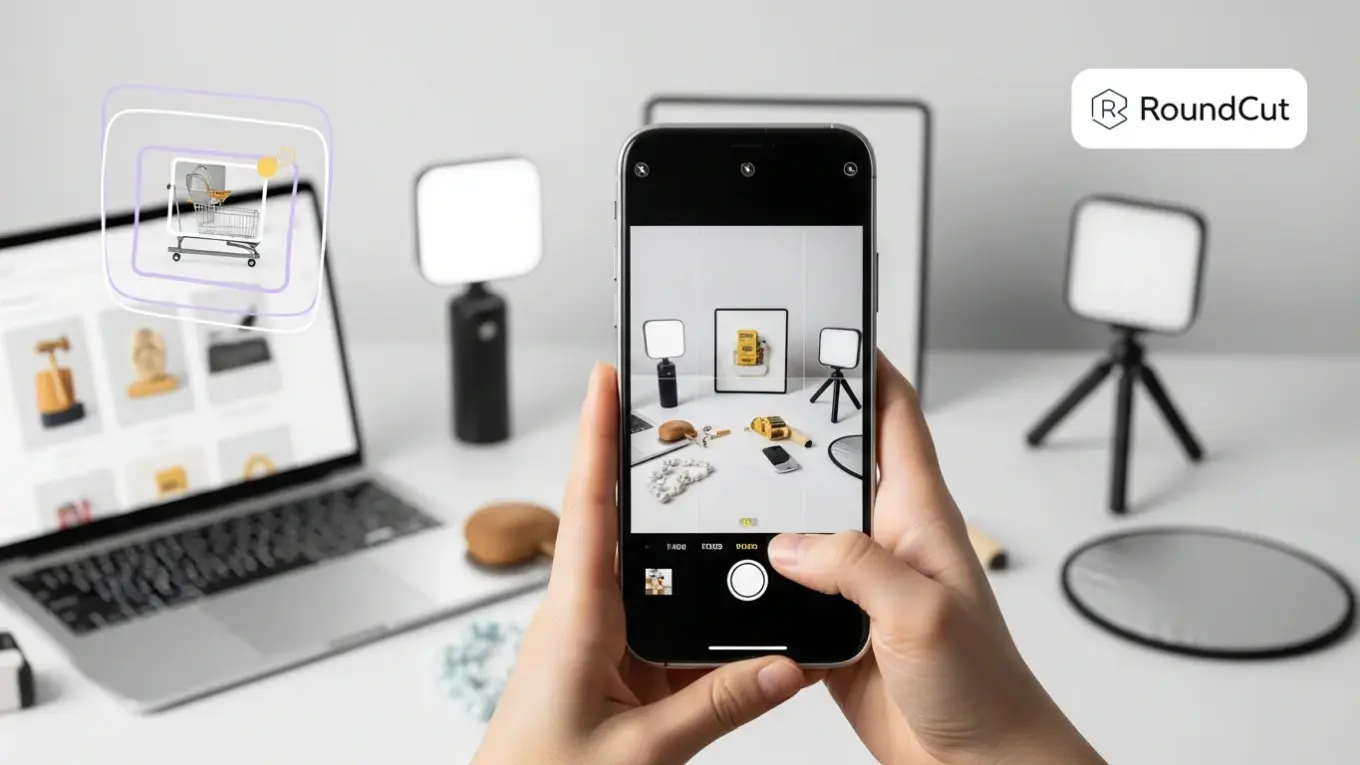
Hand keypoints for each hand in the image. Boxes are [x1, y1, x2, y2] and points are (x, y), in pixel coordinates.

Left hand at [474, 363, 810, 764]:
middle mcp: (581, 615)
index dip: (596, 434)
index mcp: (575, 618)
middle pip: (623, 525)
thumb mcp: (642, 751)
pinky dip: (697, 620)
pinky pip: (660, 625)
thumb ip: (720, 706)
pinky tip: (730, 625)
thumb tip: (784, 665)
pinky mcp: (608, 665)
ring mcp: (595, 639)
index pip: (586, 504)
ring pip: (652, 579)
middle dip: (653, 471)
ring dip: (688, 557)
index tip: (606, 376)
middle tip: (685, 413)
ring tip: (733, 518)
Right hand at [767, 353, 1104, 764]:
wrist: (978, 763)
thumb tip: (787, 544)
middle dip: (793, 432)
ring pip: (801, 526)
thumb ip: (855, 566)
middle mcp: (887, 541)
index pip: (895, 419)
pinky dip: (757, 578)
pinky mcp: (836, 626)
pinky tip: (732, 569)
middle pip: (833, 465)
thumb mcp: (922, 613)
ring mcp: (860, 583)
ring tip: (722, 483)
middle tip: (747, 402)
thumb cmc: (984, 687)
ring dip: (767, 510)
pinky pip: (787, 587)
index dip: (868, 367)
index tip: (833, 329)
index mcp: (919, 517)